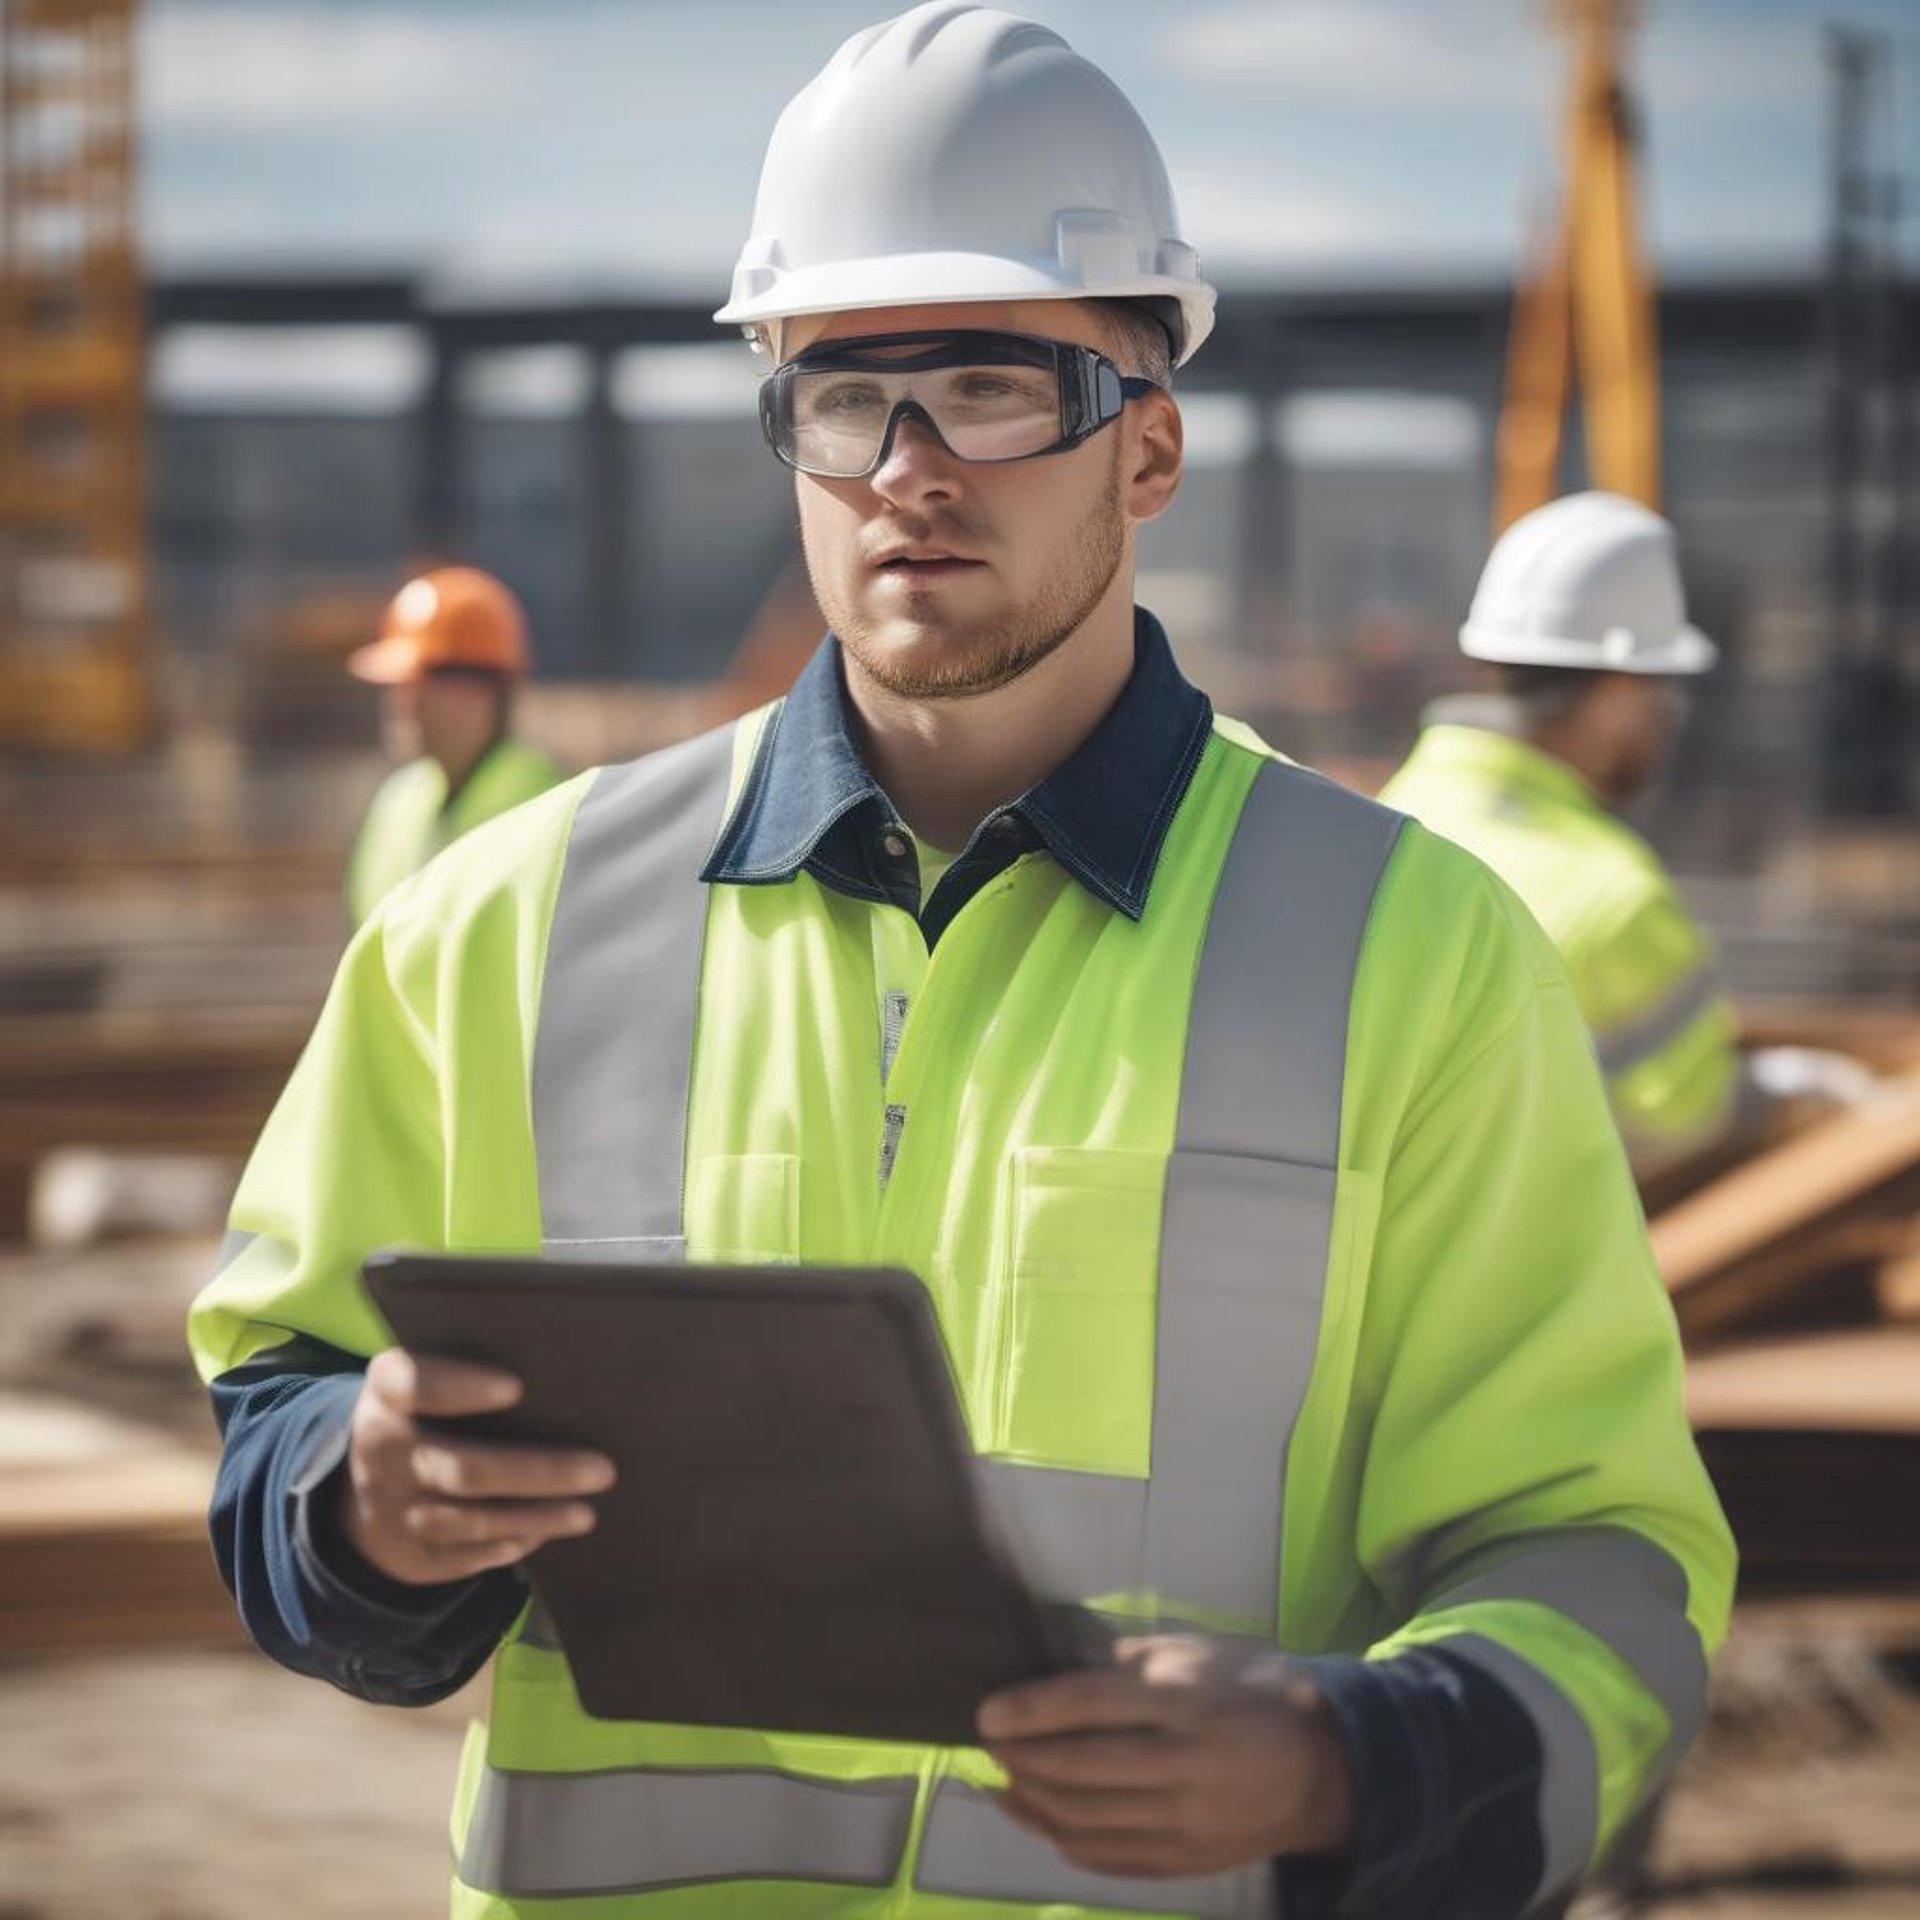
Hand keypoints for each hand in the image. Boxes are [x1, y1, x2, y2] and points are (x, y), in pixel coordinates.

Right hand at [340, 1347, 616, 1584]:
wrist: (365, 1481)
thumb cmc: (430, 1410)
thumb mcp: (431, 1377)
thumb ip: (478, 1367)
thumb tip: (566, 1377)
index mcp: (388, 1391)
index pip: (415, 1384)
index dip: (461, 1387)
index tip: (516, 1387)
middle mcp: (382, 1450)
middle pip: (461, 1467)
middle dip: (537, 1471)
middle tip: (602, 1469)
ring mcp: (390, 1507)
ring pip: (467, 1519)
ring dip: (534, 1517)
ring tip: (586, 1512)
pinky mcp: (406, 1553)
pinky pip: (460, 1557)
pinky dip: (505, 1546)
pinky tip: (543, 1533)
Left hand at [976, 1634, 1353, 1879]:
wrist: (1326, 1769)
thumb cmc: (1255, 1691)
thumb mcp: (1200, 1651)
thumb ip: (1131, 1658)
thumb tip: (1060, 1665)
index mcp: (1186, 1701)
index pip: (1092, 1705)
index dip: (1033, 1710)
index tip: (987, 1713)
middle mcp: (1182, 1765)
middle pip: (1080, 1770)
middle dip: (1023, 1758)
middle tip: (991, 1742)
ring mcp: (1184, 1823)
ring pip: (1085, 1821)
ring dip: (1032, 1801)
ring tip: (1003, 1778)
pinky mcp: (1186, 1862)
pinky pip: (1108, 1858)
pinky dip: (1062, 1838)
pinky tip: (1036, 1816)